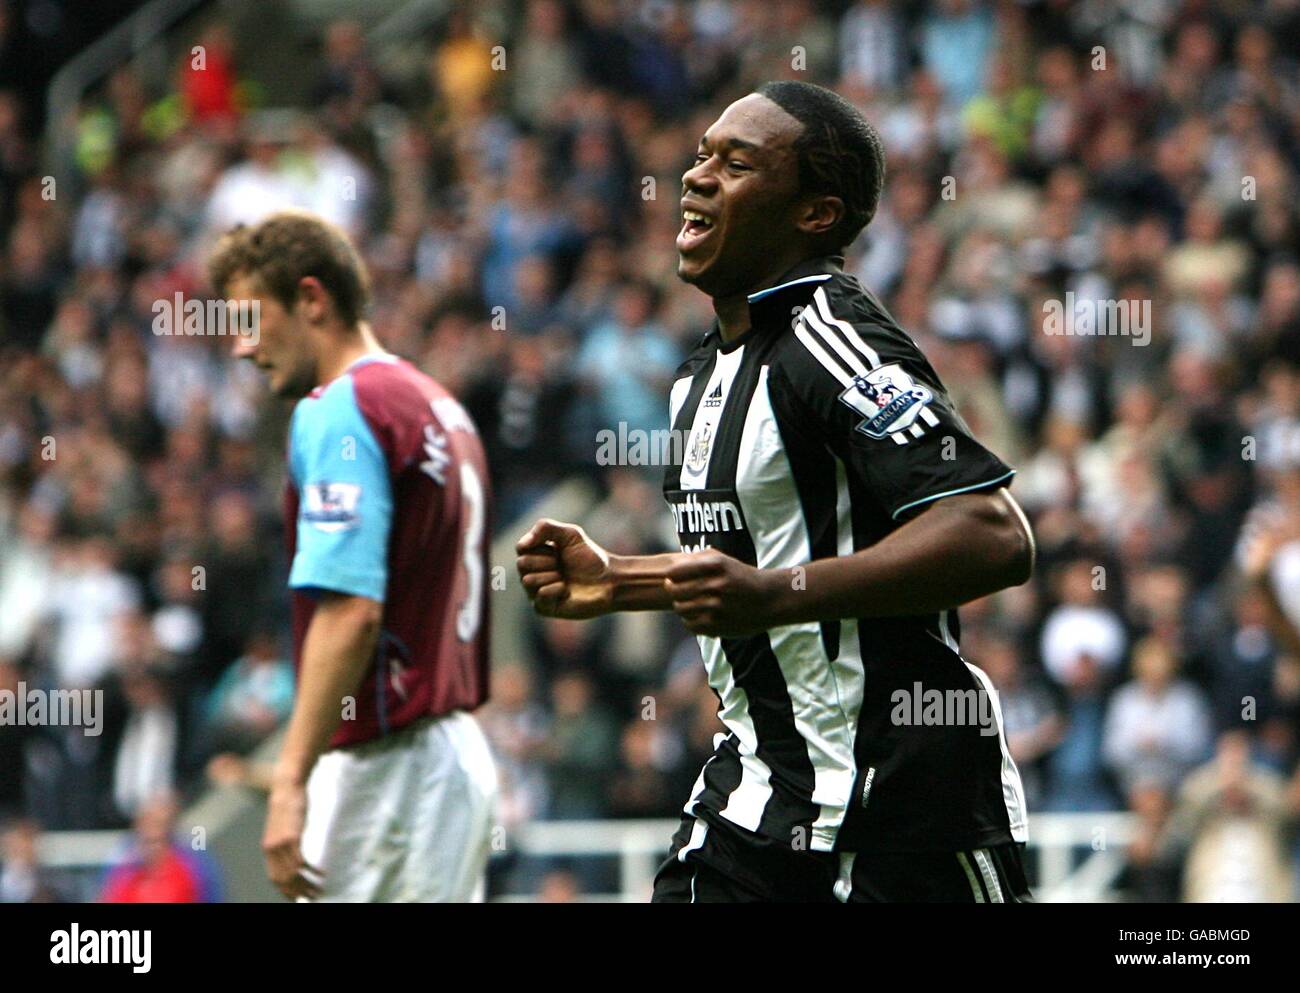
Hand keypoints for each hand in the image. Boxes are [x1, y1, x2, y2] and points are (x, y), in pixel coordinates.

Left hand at [262, 780, 321, 900]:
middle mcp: (271, 849)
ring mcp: (281, 844)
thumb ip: (284, 842)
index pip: (275, 878)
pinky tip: (323, 874)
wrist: (287, 786)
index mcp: (268, 849)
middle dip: (299, 892)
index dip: (286, 891)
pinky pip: (302, 862)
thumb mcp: (283, 826)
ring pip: (294, 874)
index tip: (298, 897)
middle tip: (314, 897)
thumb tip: (293, 852)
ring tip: (320, 891)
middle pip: (285, 880)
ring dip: (308, 885)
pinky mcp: (292, 837)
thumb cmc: (289, 805)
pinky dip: (313, 871)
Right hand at [516, 519, 614, 618]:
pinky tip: (566, 590)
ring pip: (528, 580)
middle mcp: (531, 573)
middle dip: (547, 561)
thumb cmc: (590, 557)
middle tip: (562, 565)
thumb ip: (545, 528)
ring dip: (552, 576)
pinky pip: (541, 595)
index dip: (541, 547)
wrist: (609, 579)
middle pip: (522, 564)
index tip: (557, 549)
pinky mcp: (544, 608)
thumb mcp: (570, 534)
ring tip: (565, 578)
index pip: (521, 548)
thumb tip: (522, 544)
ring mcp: (535, 592)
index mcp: (534, 555)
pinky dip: (557, 589)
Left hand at [665, 548, 780, 636]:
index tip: (673, 578)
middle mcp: (715, 585)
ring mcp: (716, 607)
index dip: (671, 576)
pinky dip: (689, 621)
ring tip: (688, 604)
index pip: (675, 572)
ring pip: (680, 609)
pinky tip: (697, 616)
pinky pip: (690, 625)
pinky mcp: (718, 625)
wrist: (769, 599)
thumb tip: (671, 566)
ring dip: (681, 607)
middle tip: (678, 592)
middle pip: (675, 591)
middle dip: (673, 591)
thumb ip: (698, 559)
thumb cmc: (741, 577)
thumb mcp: (724, 560)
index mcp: (715, 566)